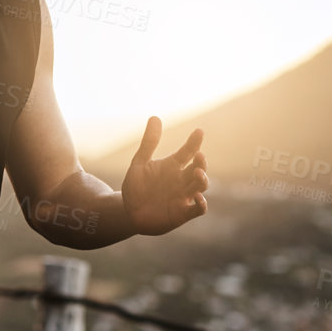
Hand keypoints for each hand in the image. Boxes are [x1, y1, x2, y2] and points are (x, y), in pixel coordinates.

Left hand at [122, 116, 207, 235]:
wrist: (129, 212)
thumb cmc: (136, 187)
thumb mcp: (139, 163)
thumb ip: (149, 143)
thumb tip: (155, 117)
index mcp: (173, 166)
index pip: (188, 152)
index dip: (194, 142)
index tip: (199, 131)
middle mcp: (182, 180)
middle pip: (198, 168)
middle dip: (201, 162)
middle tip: (199, 155)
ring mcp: (184, 196)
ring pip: (200, 186)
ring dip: (202, 180)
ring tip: (197, 172)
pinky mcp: (182, 213)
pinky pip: (198, 209)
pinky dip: (201, 204)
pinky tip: (198, 197)